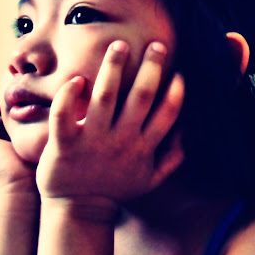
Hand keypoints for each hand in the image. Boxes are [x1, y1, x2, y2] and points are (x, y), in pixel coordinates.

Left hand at [36, 40, 184, 205]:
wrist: (78, 210)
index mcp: (143, 147)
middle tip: (156, 45)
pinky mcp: (64, 144)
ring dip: (113, 68)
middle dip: (151, 68)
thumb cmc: (115, 187)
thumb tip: (190, 131)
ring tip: (119, 45)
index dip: (176, 93)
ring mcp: (93, 141)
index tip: (179, 72)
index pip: (167, 115)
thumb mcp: (150, 178)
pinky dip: (69, 95)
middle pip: (141, 97)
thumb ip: (172, 156)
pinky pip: (64, 116)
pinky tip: (77, 79)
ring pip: (105, 97)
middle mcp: (121, 140)